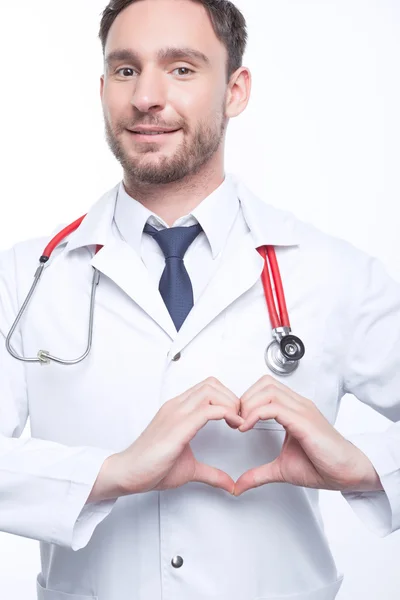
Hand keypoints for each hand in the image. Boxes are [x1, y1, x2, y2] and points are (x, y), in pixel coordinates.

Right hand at [114, 378, 242, 495]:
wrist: (127, 473)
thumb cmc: (151, 468)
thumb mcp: (190, 469)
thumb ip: (212, 473)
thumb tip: (230, 485)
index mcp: (177, 410)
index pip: (207, 387)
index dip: (227, 398)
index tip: (237, 418)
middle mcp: (177, 406)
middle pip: (211, 383)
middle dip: (232, 398)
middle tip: (240, 419)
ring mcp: (176, 414)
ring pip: (211, 391)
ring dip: (230, 403)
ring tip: (238, 422)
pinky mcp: (178, 427)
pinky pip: (207, 410)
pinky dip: (227, 414)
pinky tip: (234, 426)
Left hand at [234, 376, 381, 496]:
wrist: (348, 473)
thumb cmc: (323, 466)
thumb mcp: (281, 469)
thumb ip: (258, 474)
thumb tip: (238, 485)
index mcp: (294, 409)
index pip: (265, 388)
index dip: (246, 400)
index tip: (236, 421)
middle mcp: (298, 405)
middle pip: (264, 383)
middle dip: (245, 399)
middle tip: (236, 421)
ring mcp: (302, 410)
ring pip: (267, 390)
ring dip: (248, 405)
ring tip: (241, 425)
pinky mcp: (304, 421)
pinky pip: (274, 407)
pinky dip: (255, 414)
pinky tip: (247, 428)